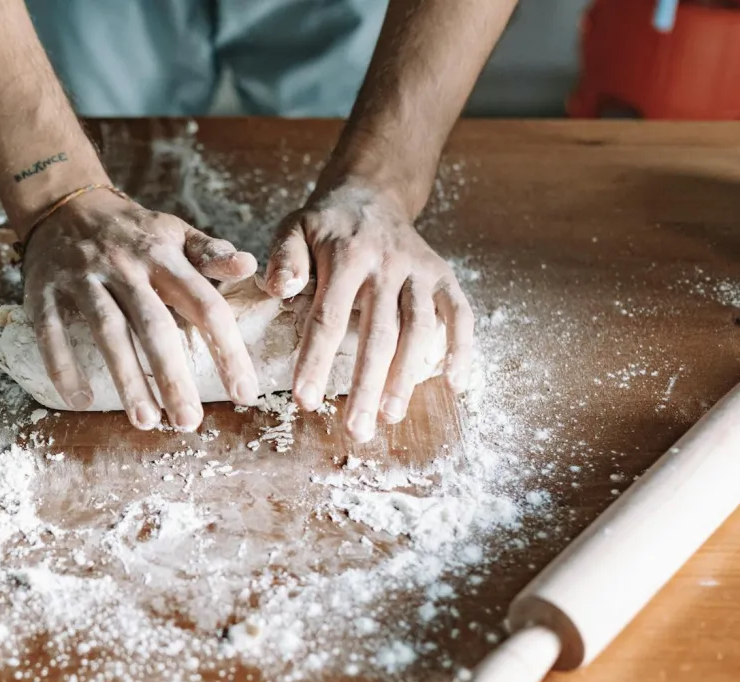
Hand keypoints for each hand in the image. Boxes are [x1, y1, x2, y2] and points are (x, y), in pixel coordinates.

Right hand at [21, 189, 259, 430]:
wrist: (65, 203)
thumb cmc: (132, 231)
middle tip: (189, 423)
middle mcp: (124, 266)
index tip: (244, 394)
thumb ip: (211, 254)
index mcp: (163, 256)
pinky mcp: (43, 290)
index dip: (227, 350)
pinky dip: (63, 365)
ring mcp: (82, 278)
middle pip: (154, 326)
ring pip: (108, 332)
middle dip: (173, 377)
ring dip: (126, 378)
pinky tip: (80, 400)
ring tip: (145, 421)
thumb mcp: (174, 234)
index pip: (205, 305)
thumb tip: (250, 266)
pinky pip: (51, 331)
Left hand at [262, 180, 474, 443]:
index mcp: (347, 254)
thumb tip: (279, 289)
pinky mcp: (443, 276)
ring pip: (419, 328)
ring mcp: (420, 270)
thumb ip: (285, 258)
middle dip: (366, 384)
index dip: (316, 360)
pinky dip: (461, 347)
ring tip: (391, 416)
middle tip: (356, 428)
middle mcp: (389, 263)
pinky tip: (453, 383)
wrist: (371, 194)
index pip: (329, 316)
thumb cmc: (325, 226)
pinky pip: (459, 313)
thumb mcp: (294, 228)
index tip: (305, 401)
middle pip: (379, 332)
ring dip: (407, 376)